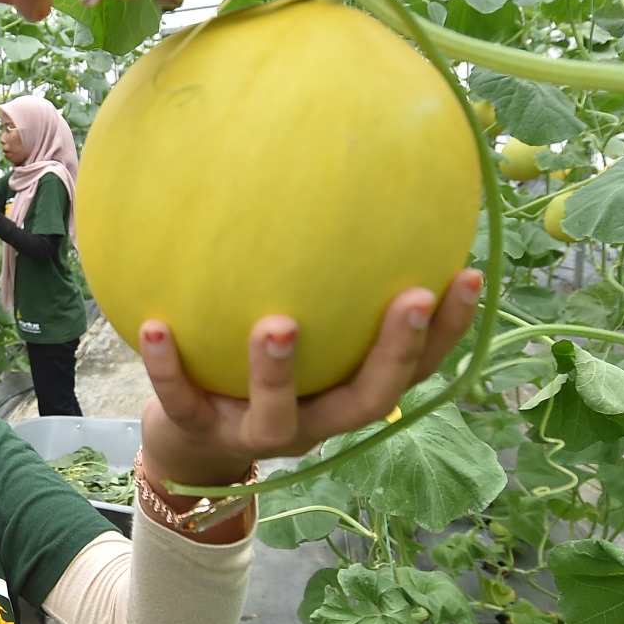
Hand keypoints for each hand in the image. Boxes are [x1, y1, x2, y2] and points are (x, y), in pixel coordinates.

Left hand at [137, 269, 484, 492]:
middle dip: (396, 351)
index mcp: (345, 393)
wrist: (188, 444)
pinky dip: (167, 366)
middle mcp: (313, 420)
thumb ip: (320, 280)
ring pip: (278, 414)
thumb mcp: (294, 324)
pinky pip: (181, 401)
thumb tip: (341, 178)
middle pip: (368, 399)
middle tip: (412, 299)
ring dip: (277, 371)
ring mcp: (254, 433)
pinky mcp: (197, 433)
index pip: (413, 369)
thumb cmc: (251, 369)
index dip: (447, 331)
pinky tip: (154, 324)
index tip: (469, 274)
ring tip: (277, 324)